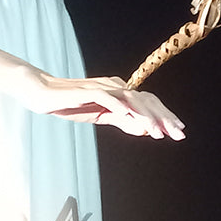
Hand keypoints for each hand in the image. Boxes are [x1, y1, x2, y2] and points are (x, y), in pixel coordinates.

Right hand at [29, 73, 185, 140]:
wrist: (42, 93)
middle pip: (145, 100)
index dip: (165, 116)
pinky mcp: (87, 90)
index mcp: (121, 92)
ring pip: (131, 99)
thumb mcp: (101, 116)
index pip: (148, 102)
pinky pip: (106, 97)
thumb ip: (122, 121)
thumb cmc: (70, 104)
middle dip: (163, 118)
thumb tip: (143, 129)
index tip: (178, 131)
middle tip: (177, 134)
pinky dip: (119, 106)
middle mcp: (116, 86)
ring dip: (145, 116)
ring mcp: (102, 87)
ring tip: (156, 132)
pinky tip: (129, 117)